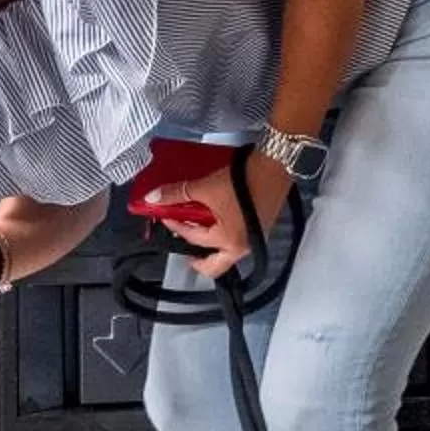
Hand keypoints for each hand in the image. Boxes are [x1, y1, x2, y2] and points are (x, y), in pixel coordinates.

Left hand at [144, 158, 294, 279]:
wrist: (276, 164)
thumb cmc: (245, 180)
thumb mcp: (206, 187)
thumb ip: (177, 194)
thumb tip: (154, 197)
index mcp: (229, 243)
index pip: (192, 240)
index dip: (175, 226)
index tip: (166, 214)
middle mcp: (243, 248)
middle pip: (213, 265)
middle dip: (195, 257)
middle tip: (182, 239)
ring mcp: (254, 239)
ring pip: (225, 253)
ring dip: (208, 242)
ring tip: (196, 226)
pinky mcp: (260, 228)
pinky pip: (236, 239)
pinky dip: (221, 232)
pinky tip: (215, 217)